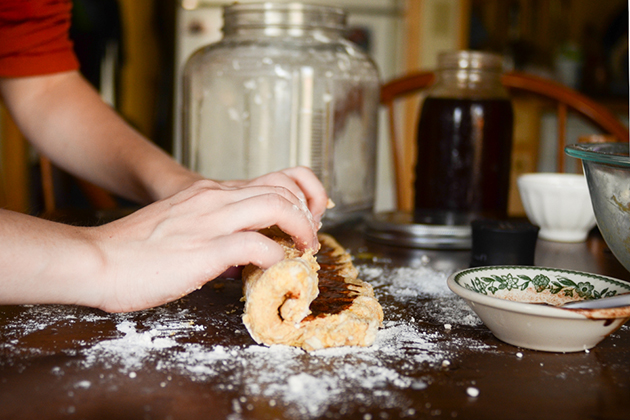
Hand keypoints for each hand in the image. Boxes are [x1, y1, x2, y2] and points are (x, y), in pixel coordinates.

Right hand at [90, 174, 326, 311]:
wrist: (96, 260)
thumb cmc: (136, 250)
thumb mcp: (182, 227)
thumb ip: (215, 233)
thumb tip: (245, 258)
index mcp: (211, 192)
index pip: (274, 178)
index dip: (302, 196)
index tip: (308, 219)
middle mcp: (215, 198)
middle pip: (283, 189)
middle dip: (308, 214)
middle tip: (309, 240)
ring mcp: (210, 221)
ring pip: (277, 207)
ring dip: (301, 230)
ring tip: (304, 251)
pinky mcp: (205, 250)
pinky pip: (257, 246)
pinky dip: (275, 257)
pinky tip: (272, 268)